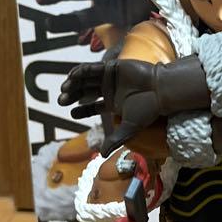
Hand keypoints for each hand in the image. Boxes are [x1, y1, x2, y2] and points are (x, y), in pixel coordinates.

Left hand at [58, 56, 210, 155]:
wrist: (160, 90)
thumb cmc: (147, 109)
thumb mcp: (130, 127)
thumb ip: (116, 139)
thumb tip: (103, 155)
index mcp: (112, 103)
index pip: (92, 106)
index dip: (80, 110)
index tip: (71, 113)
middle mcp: (109, 90)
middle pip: (85, 91)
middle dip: (72, 95)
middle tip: (61, 101)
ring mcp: (110, 77)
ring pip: (86, 79)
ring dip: (74, 83)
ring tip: (64, 90)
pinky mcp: (112, 67)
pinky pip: (93, 68)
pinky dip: (81, 71)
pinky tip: (72, 76)